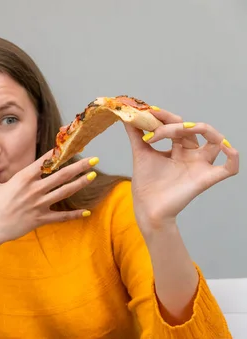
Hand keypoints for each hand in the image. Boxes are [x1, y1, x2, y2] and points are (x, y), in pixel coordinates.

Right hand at [0, 151, 98, 246]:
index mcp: (22, 178)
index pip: (44, 162)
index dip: (58, 154)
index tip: (68, 147)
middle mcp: (34, 189)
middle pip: (61, 175)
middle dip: (78, 166)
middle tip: (92, 159)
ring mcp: (38, 204)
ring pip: (64, 191)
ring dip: (80, 183)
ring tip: (93, 176)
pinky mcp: (40, 219)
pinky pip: (60, 216)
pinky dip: (74, 215)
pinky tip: (86, 212)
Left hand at [123, 107, 238, 229]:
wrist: (146, 206)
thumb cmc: (146, 183)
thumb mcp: (140, 152)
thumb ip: (136, 133)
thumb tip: (127, 114)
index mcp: (178, 148)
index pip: (178, 125)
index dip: (165, 117)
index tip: (148, 113)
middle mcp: (192, 155)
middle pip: (192, 131)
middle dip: (172, 126)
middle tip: (153, 132)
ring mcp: (200, 166)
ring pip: (216, 141)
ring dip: (203, 129)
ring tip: (181, 129)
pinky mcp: (206, 179)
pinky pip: (230, 168)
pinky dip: (233, 157)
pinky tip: (226, 147)